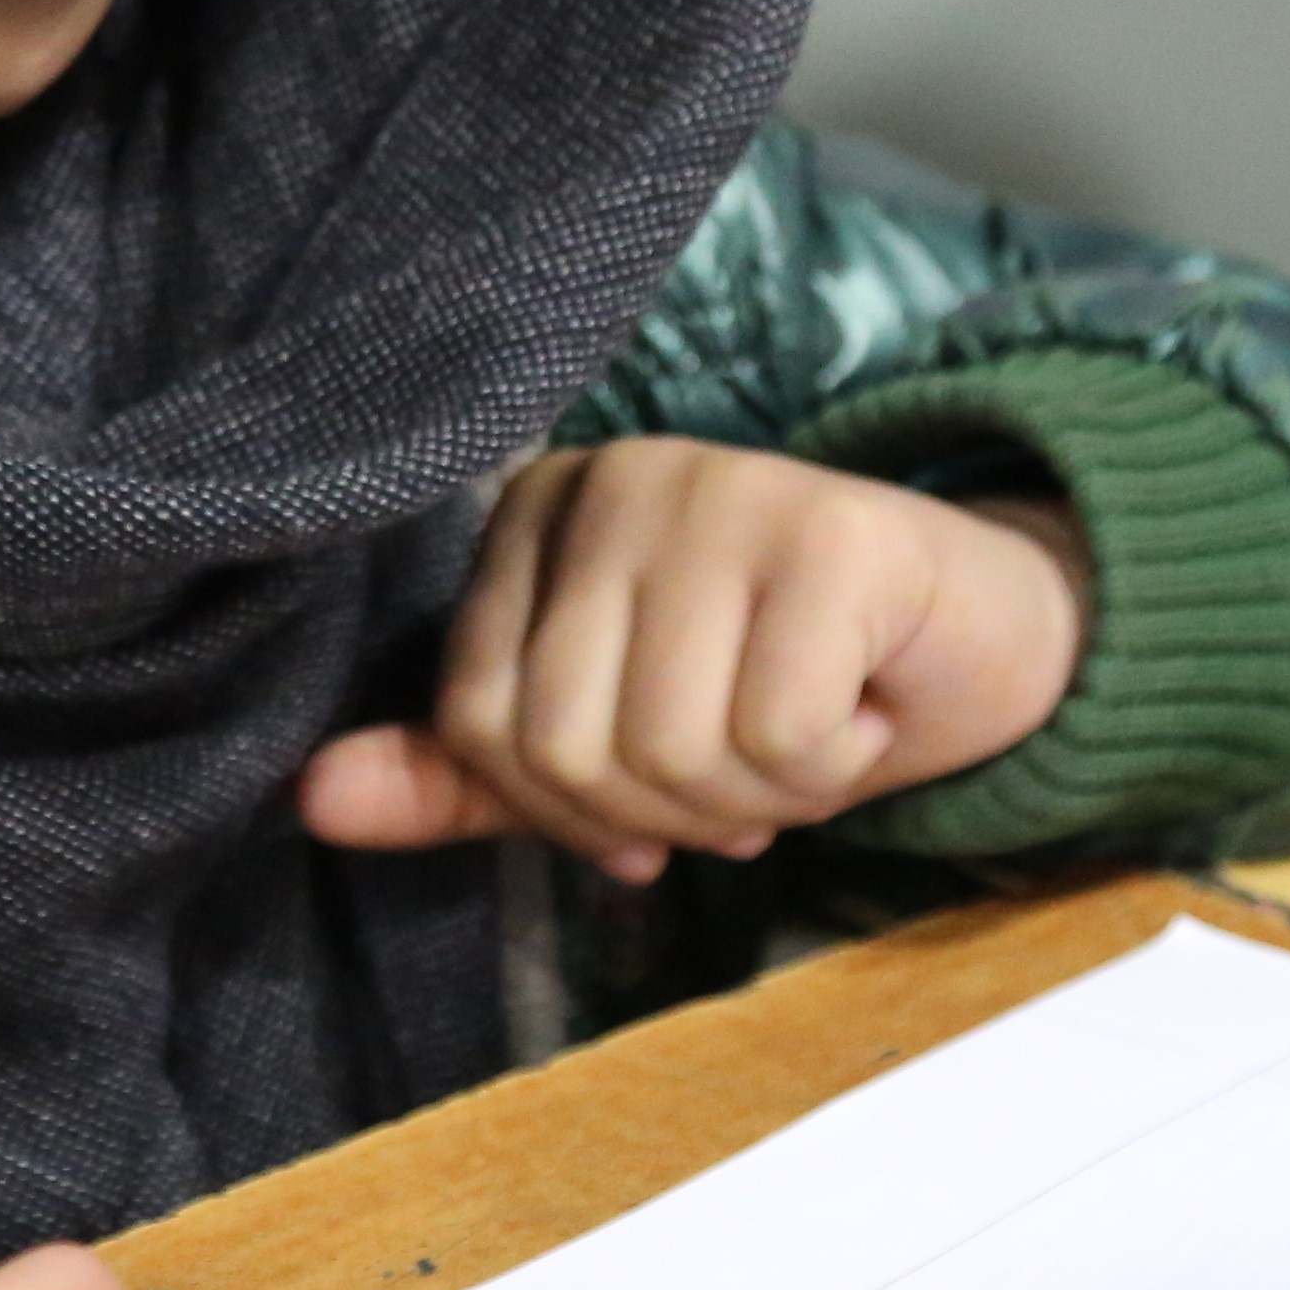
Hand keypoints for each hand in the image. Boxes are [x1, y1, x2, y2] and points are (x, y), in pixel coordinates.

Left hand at [295, 441, 1091, 881]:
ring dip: (757, 802)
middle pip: (565, 748)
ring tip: (810, 733)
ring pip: (669, 753)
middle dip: (672, 813)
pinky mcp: (830, 533)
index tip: (667, 786)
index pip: (479, 727)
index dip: (577, 809)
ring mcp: (723, 489)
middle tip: (753, 772)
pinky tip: (864, 706)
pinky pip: (777, 742)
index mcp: (538, 511)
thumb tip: (313, 801)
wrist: (977, 637)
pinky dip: (832, 771)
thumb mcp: (609, 741)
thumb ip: (466, 772)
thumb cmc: (784, 687)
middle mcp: (617, 476)